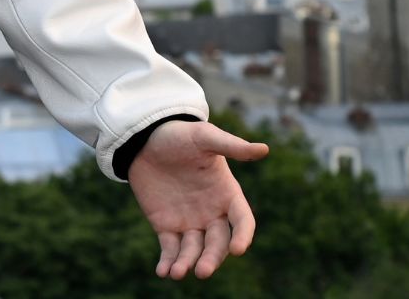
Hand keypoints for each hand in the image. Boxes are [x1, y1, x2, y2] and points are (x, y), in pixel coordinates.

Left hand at [127, 120, 269, 279]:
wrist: (144, 139)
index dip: (243, 236)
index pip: (242, 221)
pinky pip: (170, 249)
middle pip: (218, 242)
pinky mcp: (166, 226)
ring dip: (188, 263)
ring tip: (177, 272)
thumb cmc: (179, 135)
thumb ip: (231, 146)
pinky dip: (168, 262)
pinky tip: (163, 272)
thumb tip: (264, 149)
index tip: (237, 249)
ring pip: (194, 250)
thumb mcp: (204, 137)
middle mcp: (213, 213)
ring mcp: (190, 222)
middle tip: (202, 270)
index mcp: (228, 194)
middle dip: (212, 258)